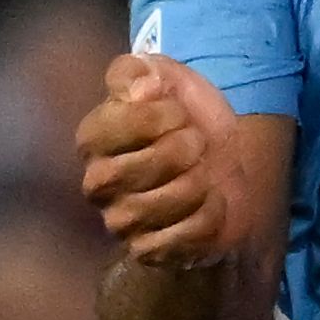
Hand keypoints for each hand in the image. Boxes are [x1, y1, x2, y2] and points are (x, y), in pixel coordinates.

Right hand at [76, 53, 247, 265]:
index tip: (178, 113)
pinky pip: (183, 237)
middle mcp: (98, 183)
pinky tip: (210, 202)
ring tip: (203, 173)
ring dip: (199, 183)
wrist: (225, 161)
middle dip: (182, 151)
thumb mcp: (167, 75)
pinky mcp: (149, 250)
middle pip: (139, 169)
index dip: (159, 116)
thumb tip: (141, 89)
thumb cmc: (188, 117)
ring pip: (162, 205)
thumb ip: (139, 69)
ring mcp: (121, 221)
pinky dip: (210, 216)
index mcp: (94, 137)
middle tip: (196, 145)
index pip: (117, 125)